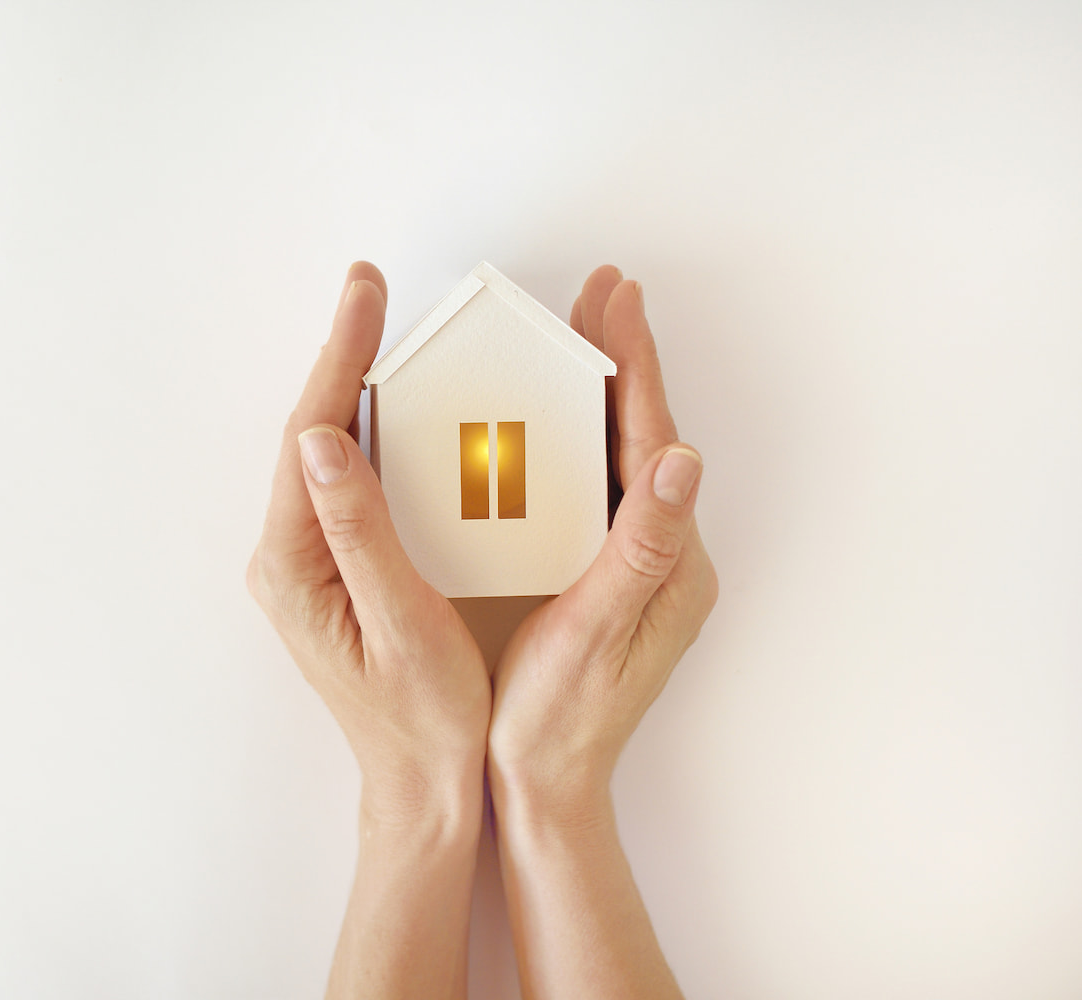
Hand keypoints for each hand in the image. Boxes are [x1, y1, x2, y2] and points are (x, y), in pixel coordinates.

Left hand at [246, 262, 489, 818]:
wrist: (423, 786)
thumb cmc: (423, 719)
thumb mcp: (398, 624)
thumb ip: (359, 531)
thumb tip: (322, 439)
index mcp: (295, 566)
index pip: (311, 437)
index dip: (340, 359)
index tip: (366, 294)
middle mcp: (289, 556)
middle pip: (315, 432)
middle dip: (345, 356)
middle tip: (373, 288)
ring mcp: (310, 561)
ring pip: (331, 453)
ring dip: (357, 389)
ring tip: (386, 326)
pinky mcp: (337, 567)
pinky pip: (351, 482)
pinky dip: (375, 434)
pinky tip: (401, 405)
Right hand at [489, 266, 718, 818]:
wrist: (546, 786)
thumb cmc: (558, 718)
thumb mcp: (596, 631)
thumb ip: (642, 547)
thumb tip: (685, 461)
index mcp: (668, 563)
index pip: (653, 443)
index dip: (633, 368)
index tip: (615, 301)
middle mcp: (662, 555)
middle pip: (643, 436)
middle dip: (623, 360)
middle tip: (603, 292)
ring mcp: (635, 563)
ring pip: (620, 456)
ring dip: (601, 391)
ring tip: (580, 332)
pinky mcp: (604, 573)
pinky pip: (597, 487)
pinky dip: (578, 438)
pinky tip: (551, 417)